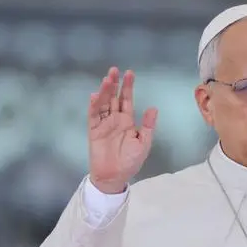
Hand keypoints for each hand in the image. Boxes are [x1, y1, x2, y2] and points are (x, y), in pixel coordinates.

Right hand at [88, 67, 157, 193]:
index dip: (128, 87)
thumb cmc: (130, 161)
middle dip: (114, 84)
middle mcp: (114, 119)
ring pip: (103, 104)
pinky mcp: (94, 131)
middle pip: (114, 98)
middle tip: (115, 70)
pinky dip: (94, 106)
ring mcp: (103, 124)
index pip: (127, 100)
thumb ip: (147, 126)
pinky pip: (93, 116)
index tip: (129, 73)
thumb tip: (153, 107)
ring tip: (107, 79)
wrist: (115, 176)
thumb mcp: (143, 143)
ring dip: (104, 91)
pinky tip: (95, 96)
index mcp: (127, 121)